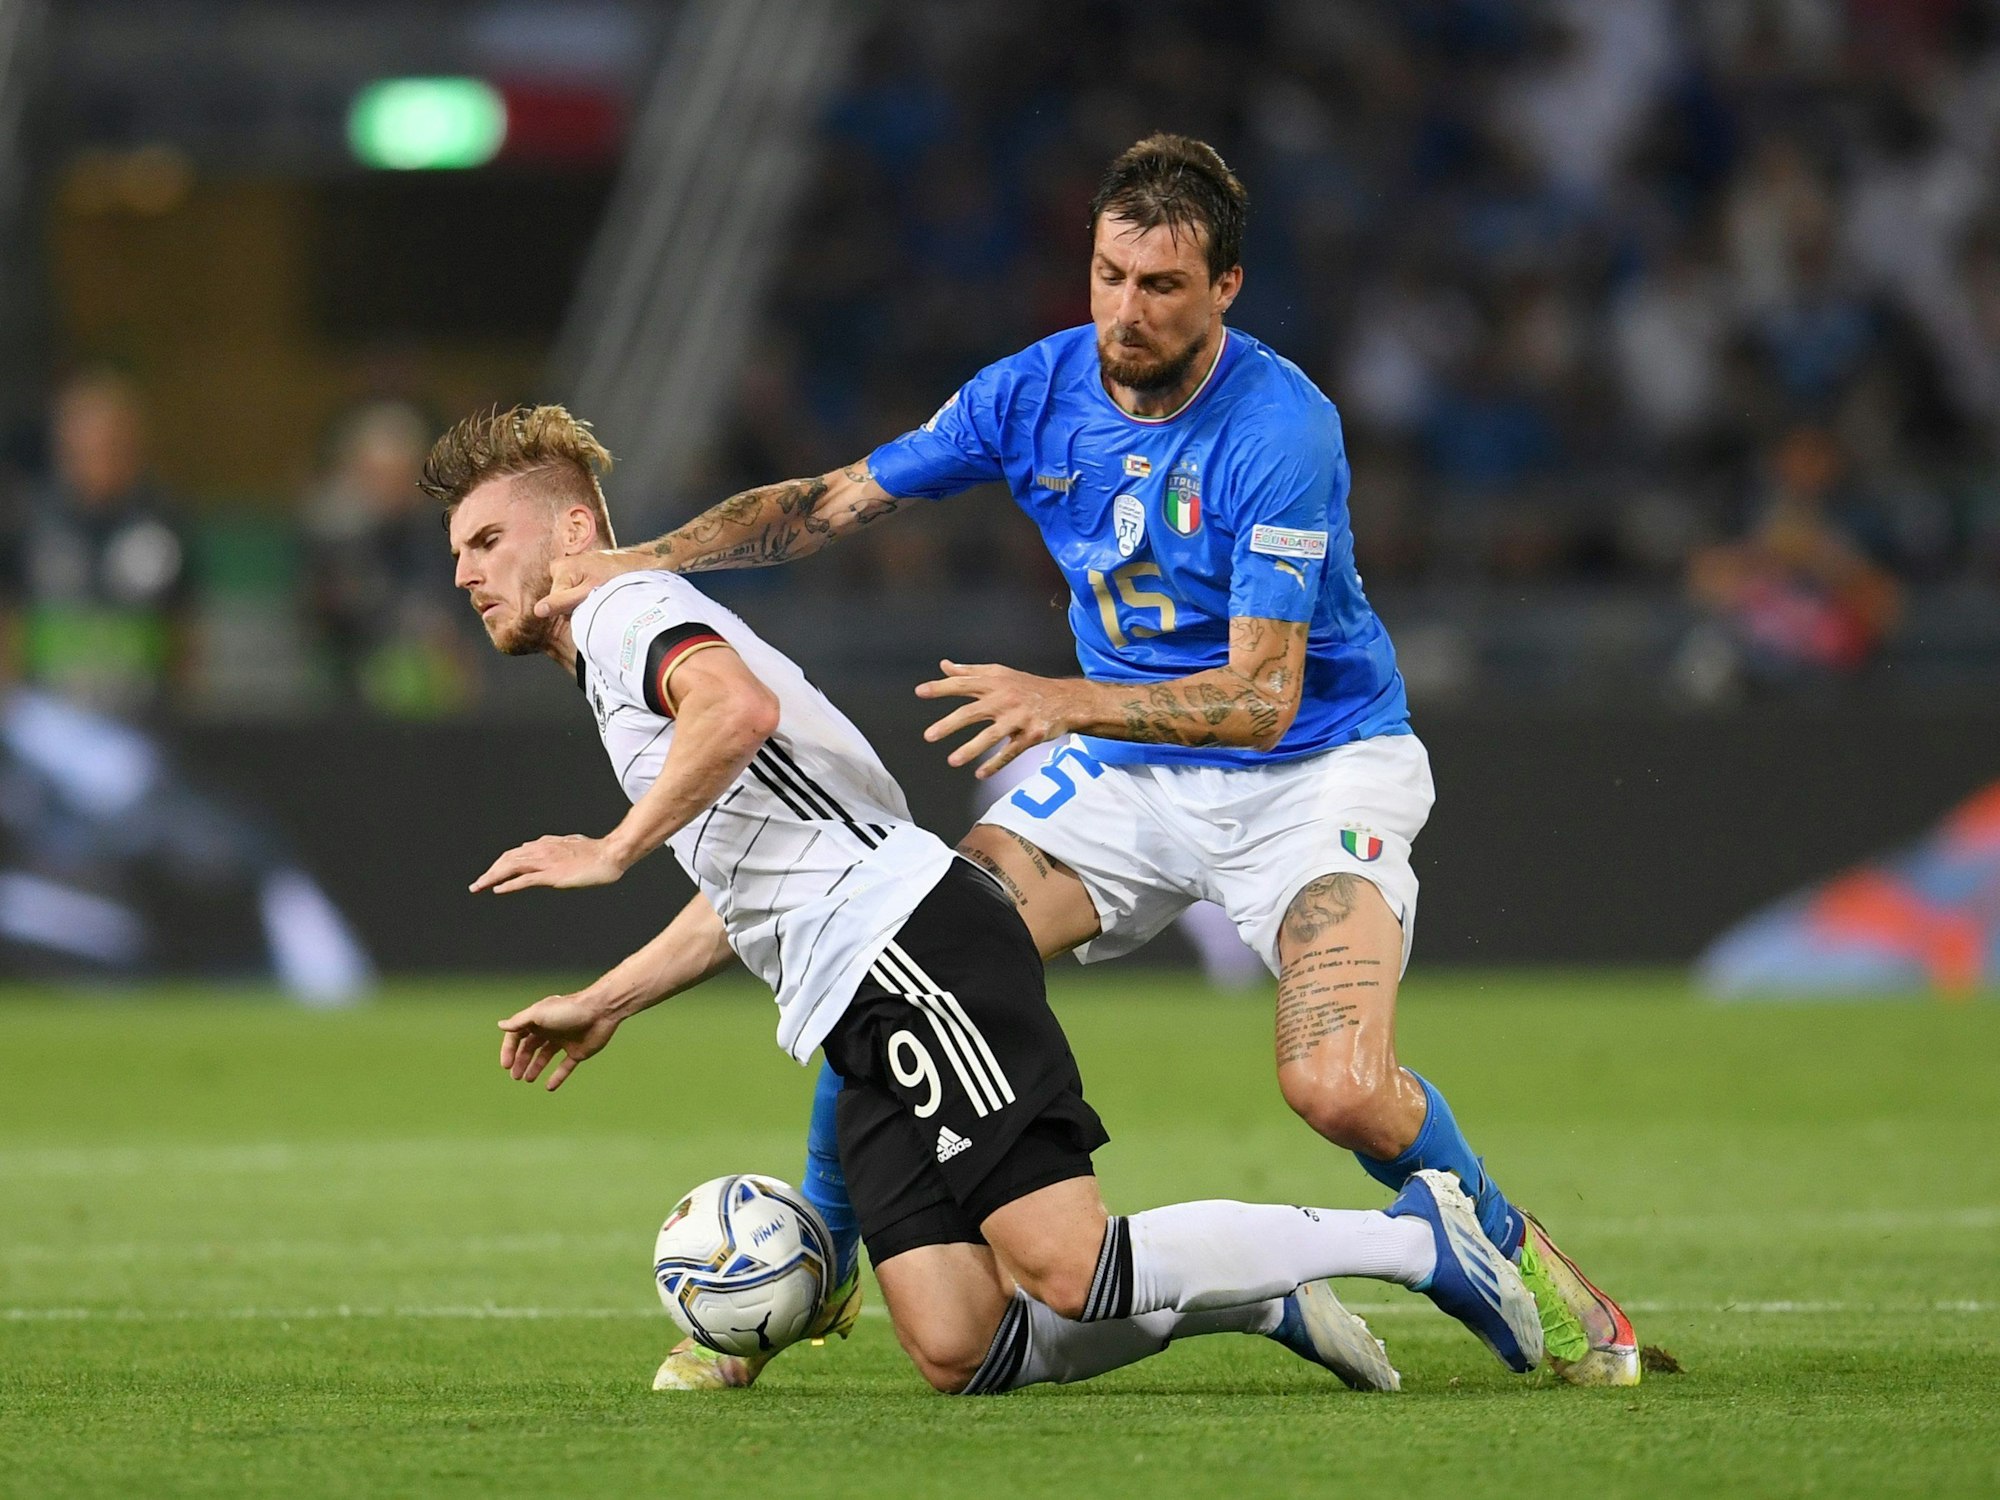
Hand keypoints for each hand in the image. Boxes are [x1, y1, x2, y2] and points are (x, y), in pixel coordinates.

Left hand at [471, 834, 629, 893]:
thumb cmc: (597, 852)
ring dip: (491, 877)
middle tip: (476, 884)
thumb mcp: (573, 845)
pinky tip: (497, 890)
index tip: (490, 874)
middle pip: (507, 859)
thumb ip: (558, 847)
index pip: (515, 853)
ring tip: (478, 887)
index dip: (500, 864)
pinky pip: (525, 880)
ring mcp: (546, 862)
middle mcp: (542, 850)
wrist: (611, 854)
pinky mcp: (552, 875)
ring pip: (511, 868)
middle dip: (489, 872)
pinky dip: (508, 884)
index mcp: (546, 844)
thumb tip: (548, 847)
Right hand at [499, 992, 622, 1090]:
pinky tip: (549, 1087)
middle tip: (515, 1077)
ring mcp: (564, 1041)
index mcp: (538, 1020)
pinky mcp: (578, 1051)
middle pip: (530, 1048)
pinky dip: (557, 1077)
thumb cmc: (569, 1010)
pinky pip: (565, 1066)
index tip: (506, 1065)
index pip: (517, 1036)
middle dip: (521, 1061)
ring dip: (535, 1068)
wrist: (601, 1012)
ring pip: (545, 1056)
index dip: (509, 1050)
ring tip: (528, 1079)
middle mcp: (550, 1030)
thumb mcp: (540, 1014)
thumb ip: (519, 1021)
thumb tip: (500, 1025)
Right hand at [535, 549, 646, 618]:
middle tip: (595, 598)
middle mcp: (561, 566)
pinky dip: (586, 594)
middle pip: (559, 599)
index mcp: (560, 569)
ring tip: (599, 593)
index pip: (553, 603)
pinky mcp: (577, 571)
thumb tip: (537, 610)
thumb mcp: (589, 593)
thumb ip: (562, 601)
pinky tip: (598, 590)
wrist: (638, 564)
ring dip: (582, 600)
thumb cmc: (617, 576)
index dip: (570, 609)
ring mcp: (569, 567)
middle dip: (575, 604)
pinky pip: (575, 590)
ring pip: (568, 596)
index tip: (587, 604)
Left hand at [915, 659, 1077, 777]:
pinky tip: (980, 774)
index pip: (963, 683)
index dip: (941, 687)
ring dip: (970, 749)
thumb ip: (971, 671)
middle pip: (972, 712)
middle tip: (929, 735)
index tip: (921, 692)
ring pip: (991, 735)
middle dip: (949, 724)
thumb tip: (945, 666)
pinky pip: (1010, 752)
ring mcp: (1019, 717)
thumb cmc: (1028, 687)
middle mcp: (1005, 698)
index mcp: (995, 682)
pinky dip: (996, 763)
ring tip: (952, 761)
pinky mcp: (1031, 734)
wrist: (1067, 700)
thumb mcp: (1001, 674)